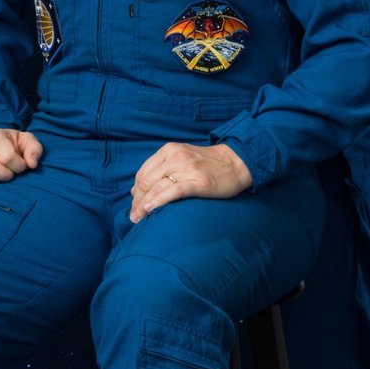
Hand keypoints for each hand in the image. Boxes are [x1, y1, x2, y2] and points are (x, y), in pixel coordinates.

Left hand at [129, 142, 251, 222]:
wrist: (236, 162)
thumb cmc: (207, 163)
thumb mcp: (181, 157)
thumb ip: (161, 169)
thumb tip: (137, 189)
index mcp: (169, 150)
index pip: (144, 172)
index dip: (136, 190)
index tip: (134, 204)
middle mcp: (176, 157)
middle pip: (147, 181)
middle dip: (137, 200)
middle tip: (133, 216)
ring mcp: (187, 169)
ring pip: (157, 187)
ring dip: (143, 204)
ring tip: (138, 218)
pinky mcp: (199, 182)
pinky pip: (174, 191)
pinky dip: (159, 200)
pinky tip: (150, 208)